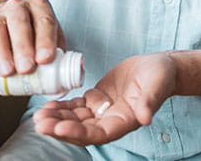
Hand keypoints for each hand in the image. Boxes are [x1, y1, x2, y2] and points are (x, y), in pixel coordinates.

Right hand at [0, 0, 65, 82]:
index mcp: (40, 6)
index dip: (45, 41)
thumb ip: (59, 53)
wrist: (6, 20)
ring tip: (8, 73)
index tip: (46, 60)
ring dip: (2, 54)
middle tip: (27, 68)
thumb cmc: (35, 31)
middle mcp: (18, 7)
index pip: (44, 21)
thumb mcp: (51, 35)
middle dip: (23, 47)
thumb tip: (66, 79)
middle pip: (19, 23)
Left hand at [33, 53, 176, 145]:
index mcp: (124, 121)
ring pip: (76, 118)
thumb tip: (145, 118)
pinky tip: (49, 105)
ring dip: (57, 118)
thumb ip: (148, 102)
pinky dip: (63, 106)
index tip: (59, 127)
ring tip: (39, 114)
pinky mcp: (98, 97)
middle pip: (81, 129)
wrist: (159, 66)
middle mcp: (111, 120)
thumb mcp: (156, 85)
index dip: (77, 133)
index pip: (97, 134)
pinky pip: (77, 106)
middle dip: (59, 127)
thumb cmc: (161, 76)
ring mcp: (103, 109)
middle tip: (40, 122)